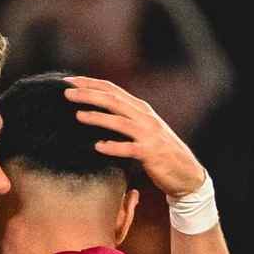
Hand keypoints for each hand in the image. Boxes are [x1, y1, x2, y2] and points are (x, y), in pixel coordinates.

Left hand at [62, 77, 207, 197]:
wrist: (187, 173)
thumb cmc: (160, 151)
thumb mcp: (144, 128)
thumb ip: (126, 117)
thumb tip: (98, 108)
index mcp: (141, 109)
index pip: (113, 89)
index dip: (91, 83)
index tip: (69, 81)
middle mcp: (145, 117)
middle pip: (113, 100)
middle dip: (89, 95)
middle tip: (66, 93)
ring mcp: (149, 135)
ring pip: (120, 122)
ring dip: (98, 117)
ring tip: (78, 115)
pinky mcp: (151, 153)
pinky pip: (129, 149)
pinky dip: (114, 147)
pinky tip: (98, 147)